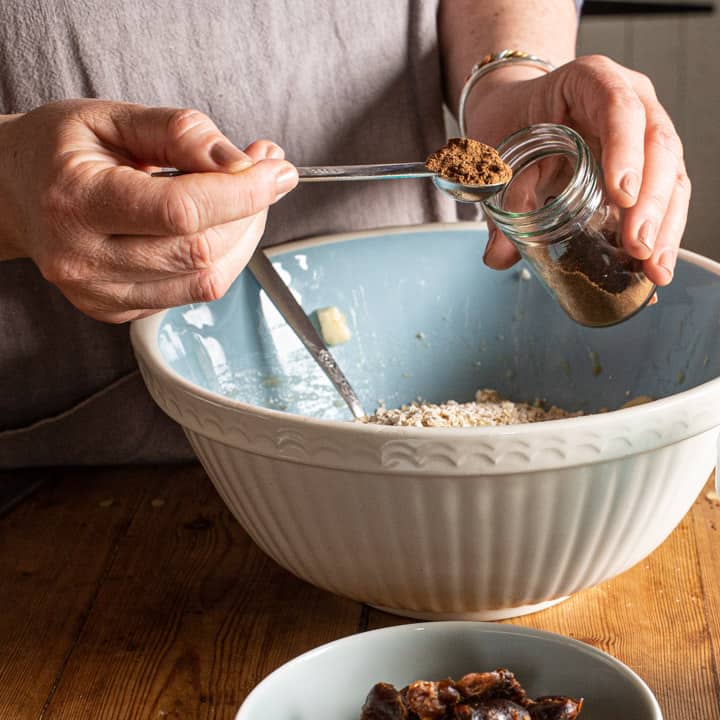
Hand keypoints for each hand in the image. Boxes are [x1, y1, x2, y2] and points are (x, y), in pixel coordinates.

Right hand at [0, 99, 297, 321]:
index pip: (182, 211)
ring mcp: (100, 295)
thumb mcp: (113, 117)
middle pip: (201, 251)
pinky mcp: (116, 311)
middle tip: (266, 173)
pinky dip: (220, 258)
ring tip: (244, 196)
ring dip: (243, 237)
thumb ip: (181, 133)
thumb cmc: (60, 151)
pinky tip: (214, 226)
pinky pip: (192, 292)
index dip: (243, 193)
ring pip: (206, 280)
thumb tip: (244, 163)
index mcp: (77, 201)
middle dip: (250, 211)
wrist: (11, 194)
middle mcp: (85, 259)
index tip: (278, 169)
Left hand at [464, 55, 689, 286]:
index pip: (619, 106)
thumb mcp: (498, 155)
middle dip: (651, 203)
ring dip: (665, 226)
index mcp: (590, 81)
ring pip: (672, 175)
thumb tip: (498, 257)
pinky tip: (651, 268)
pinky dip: (661, 233)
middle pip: (657, 146)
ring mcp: (645, 132)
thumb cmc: (511, 122)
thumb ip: (500, 200)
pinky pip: (666, 196)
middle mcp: (631, 99)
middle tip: (636, 246)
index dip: (625, 150)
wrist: (518, 111)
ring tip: (653, 269)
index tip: (621, 195)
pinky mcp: (649, 165)